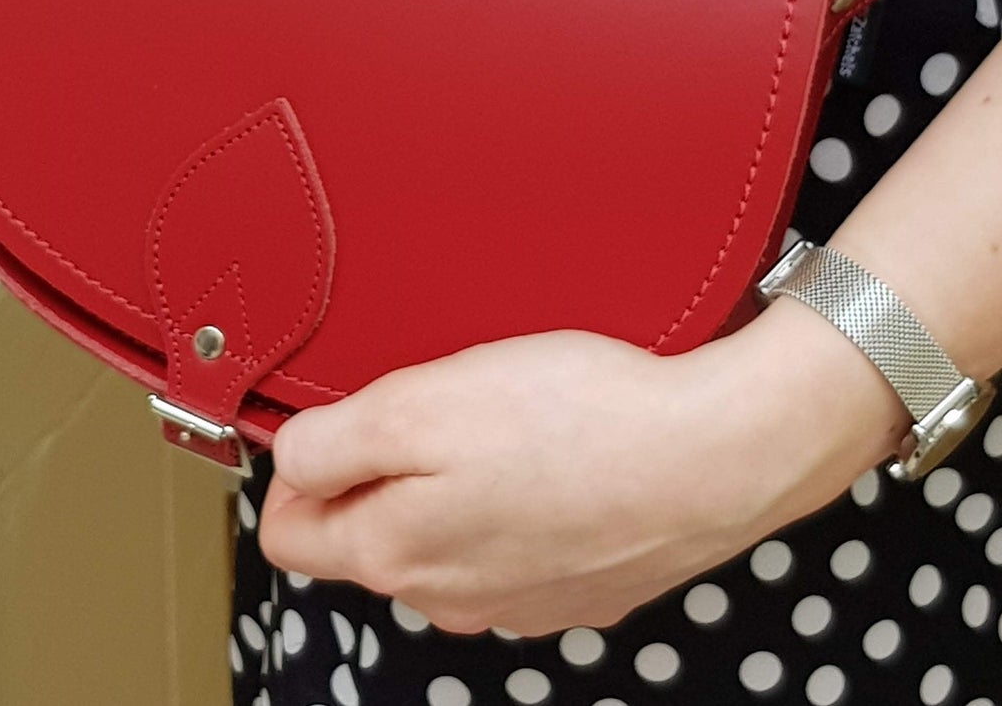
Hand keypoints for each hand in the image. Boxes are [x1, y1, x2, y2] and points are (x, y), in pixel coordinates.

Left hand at [259, 307, 908, 637]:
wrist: (714, 454)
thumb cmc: (574, 419)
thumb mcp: (419, 405)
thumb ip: (333, 441)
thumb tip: (288, 462)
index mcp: (395, 554)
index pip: (287, 532)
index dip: (298, 465)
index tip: (336, 415)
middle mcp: (447, 597)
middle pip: (368, 535)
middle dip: (381, 469)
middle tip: (431, 401)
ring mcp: (516, 602)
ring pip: (443, 539)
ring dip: (452, 483)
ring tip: (501, 419)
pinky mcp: (574, 587)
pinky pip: (511, 542)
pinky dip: (516, 499)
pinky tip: (552, 453)